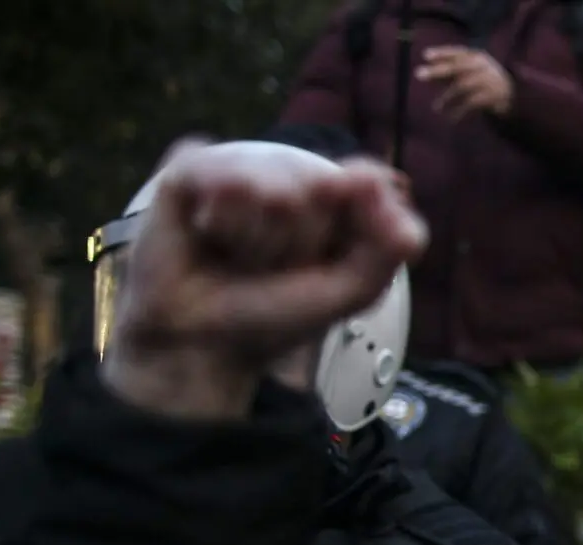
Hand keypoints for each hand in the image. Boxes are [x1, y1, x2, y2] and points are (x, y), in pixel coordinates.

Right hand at [102, 142, 426, 420]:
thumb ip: (389, 243)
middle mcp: (289, 171)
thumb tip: (375, 178)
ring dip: (261, 243)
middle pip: (323, 186)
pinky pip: (229, 184)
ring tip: (241, 256)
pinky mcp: (192, 166)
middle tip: (275, 267)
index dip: (358, 222)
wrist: (204, 341)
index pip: (369, 181)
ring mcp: (241, 164)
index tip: (330, 262)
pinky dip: (225, 227)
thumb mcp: (355, 289)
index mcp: (336, 196)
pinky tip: (209, 236)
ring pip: (277, 191)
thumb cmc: (279, 312)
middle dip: (303, 245)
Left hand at [417, 46, 515, 120]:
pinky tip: (451, 119)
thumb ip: (450, 73)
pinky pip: (470, 104)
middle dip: (437, 71)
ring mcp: (488, 81)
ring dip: (446, 97)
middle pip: (457, 67)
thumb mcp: (469, 73)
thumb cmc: (484, 83)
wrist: (513, 98)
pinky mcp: (492, 97)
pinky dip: (459, 112)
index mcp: (477, 56)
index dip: (441, 53)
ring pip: (462, 86)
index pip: (457, 52)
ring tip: (436, 108)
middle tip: (418, 74)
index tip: (425, 55)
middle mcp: (483, 66)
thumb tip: (426, 72)